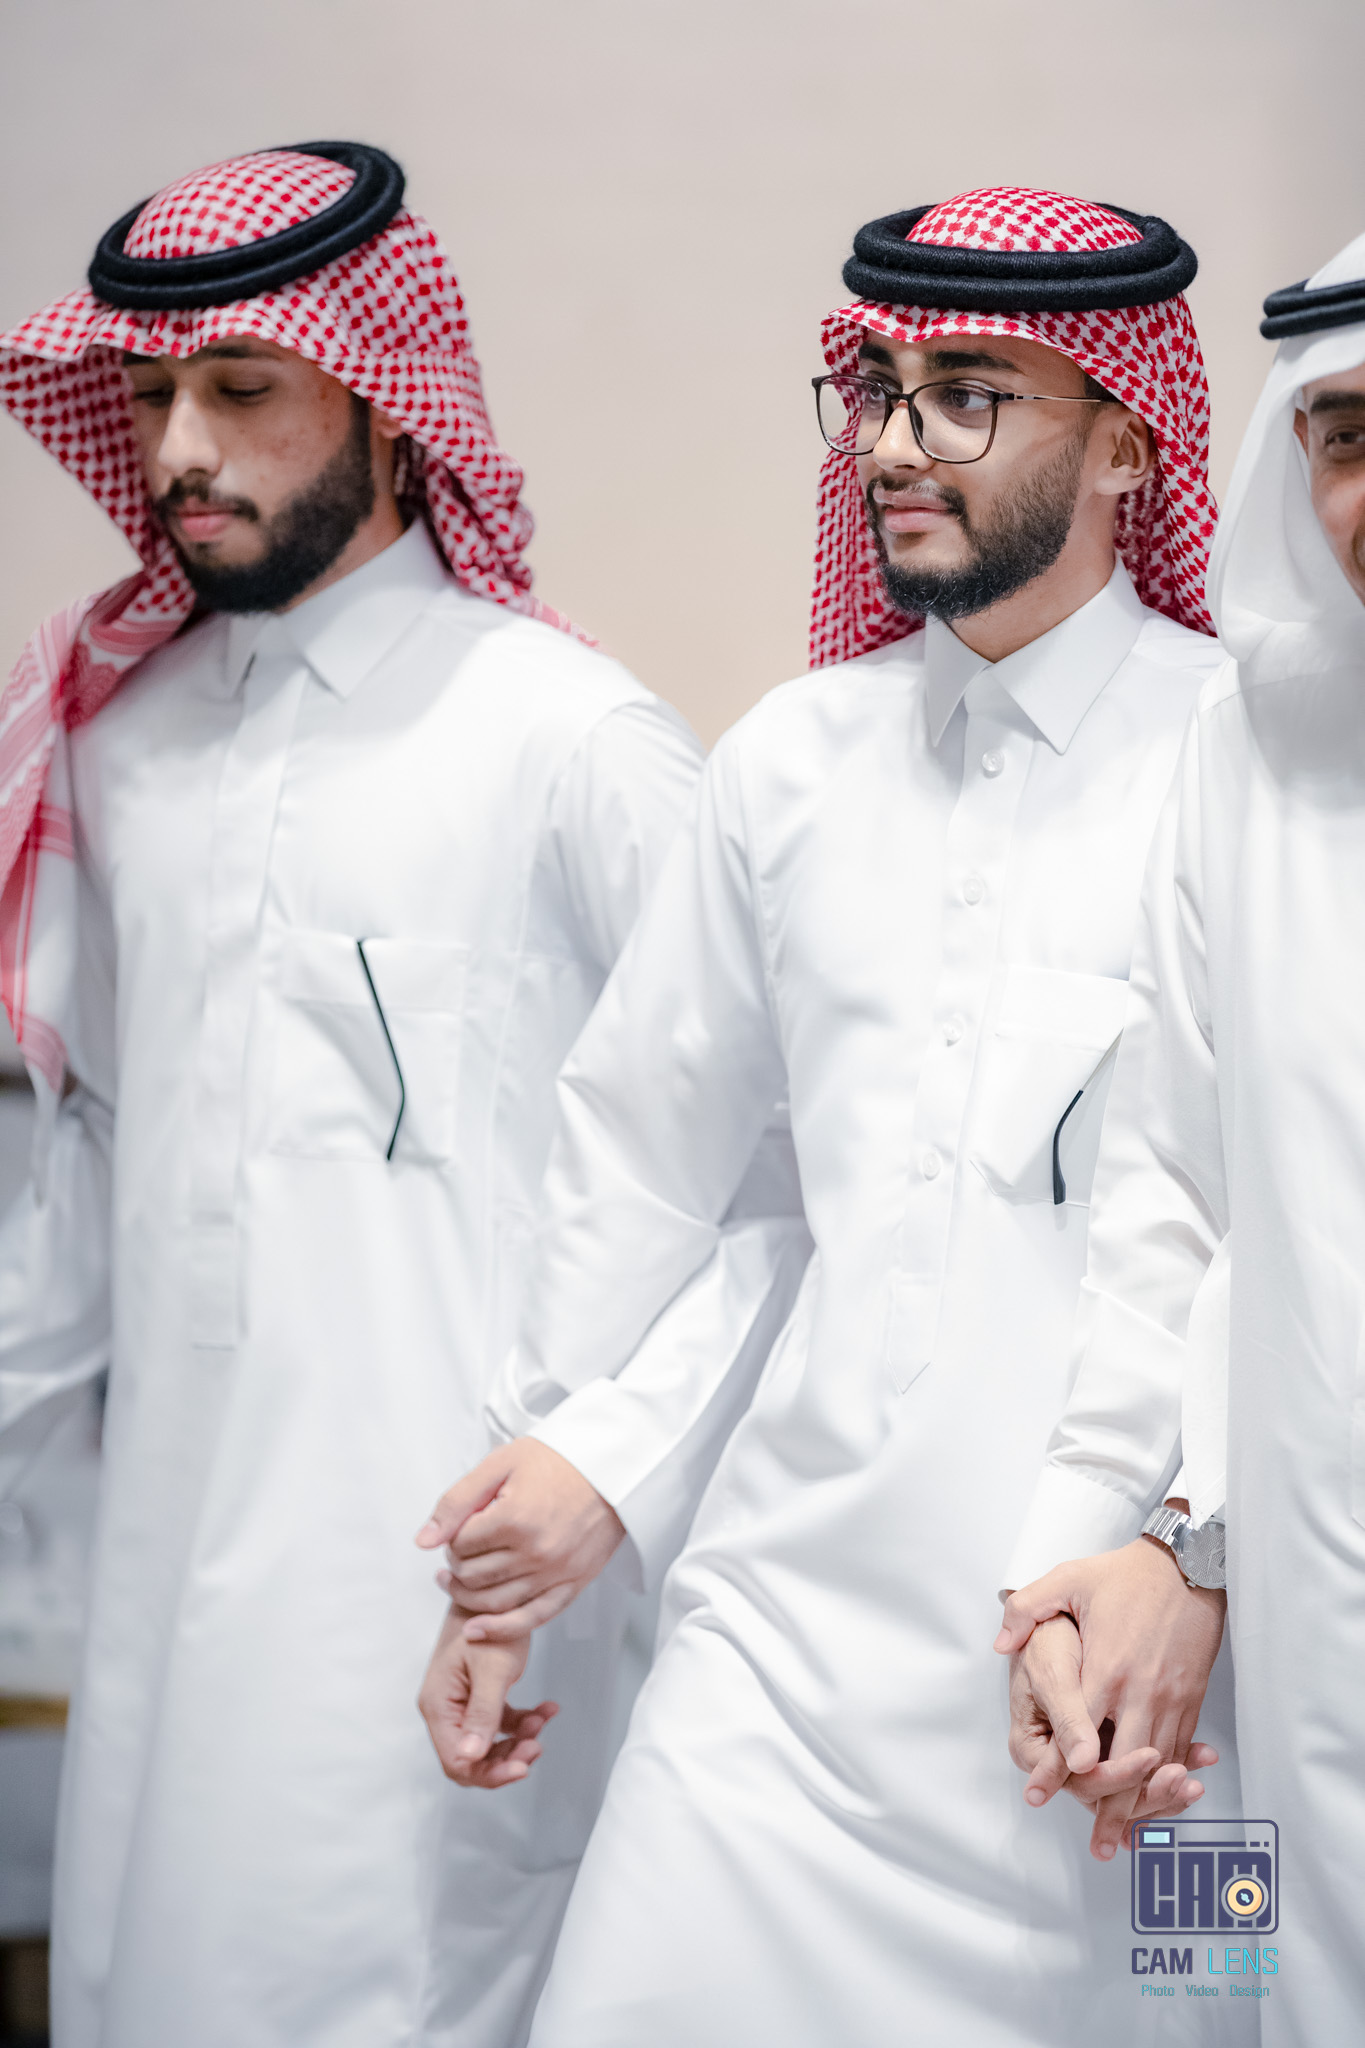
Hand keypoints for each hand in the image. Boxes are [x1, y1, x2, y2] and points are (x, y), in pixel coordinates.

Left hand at [416, 1437, 625, 1642]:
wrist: (612, 1469)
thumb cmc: (559, 1460)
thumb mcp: (501, 1464)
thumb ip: (457, 1501)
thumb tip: (423, 1540)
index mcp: (515, 1520)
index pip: (460, 1545)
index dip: (451, 1537)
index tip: (458, 1527)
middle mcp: (536, 1552)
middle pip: (473, 1576)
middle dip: (456, 1564)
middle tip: (458, 1549)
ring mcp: (556, 1573)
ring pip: (494, 1602)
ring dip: (466, 1596)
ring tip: (455, 1581)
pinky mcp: (573, 1585)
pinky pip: (532, 1619)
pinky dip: (500, 1629)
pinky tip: (477, 1629)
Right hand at [418, 1605, 557, 1786]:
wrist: (495, 1590)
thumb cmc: (488, 1621)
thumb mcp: (492, 1669)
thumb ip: (483, 1714)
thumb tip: (470, 1757)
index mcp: (439, 1704)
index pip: (456, 1759)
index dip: (488, 1773)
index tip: (522, 1768)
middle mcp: (446, 1708)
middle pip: (472, 1756)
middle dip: (506, 1758)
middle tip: (536, 1747)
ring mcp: (462, 1701)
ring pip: (488, 1742)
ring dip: (517, 1739)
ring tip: (541, 1721)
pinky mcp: (479, 1694)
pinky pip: (500, 1721)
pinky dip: (523, 1720)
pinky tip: (546, 1710)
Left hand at [995, 1537, 1225, 1859]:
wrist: (1189, 1564)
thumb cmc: (1126, 1574)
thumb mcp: (1069, 1579)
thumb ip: (1028, 1610)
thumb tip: (1000, 1643)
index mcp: (1105, 1668)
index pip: (1078, 1731)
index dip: (1059, 1767)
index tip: (1041, 1796)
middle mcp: (1139, 1692)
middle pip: (1123, 1764)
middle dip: (1108, 1807)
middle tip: (1098, 1845)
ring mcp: (1169, 1698)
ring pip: (1156, 1766)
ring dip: (1143, 1805)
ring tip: (1127, 1839)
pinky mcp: (1190, 1699)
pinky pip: (1180, 1749)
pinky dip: (1171, 1779)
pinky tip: (1163, 1802)